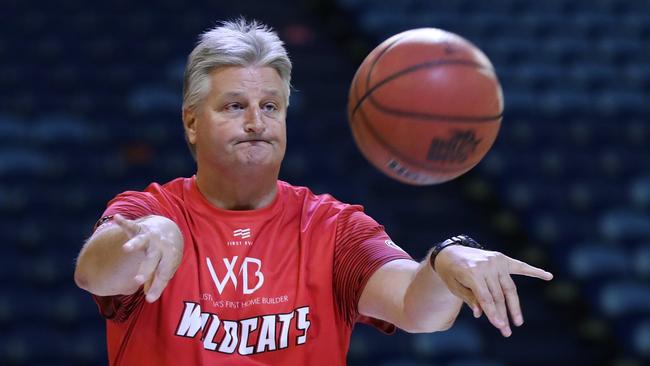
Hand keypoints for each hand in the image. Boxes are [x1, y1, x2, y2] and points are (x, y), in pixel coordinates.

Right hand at [114, 214, 183, 302]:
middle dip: (146, 269)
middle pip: (153, 259)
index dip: (157, 286)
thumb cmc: (166, 255)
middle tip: (138, 280)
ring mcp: (150, 236)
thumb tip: (150, 299)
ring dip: (134, 244)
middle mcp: (160, 245)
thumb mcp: (166, 268)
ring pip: (142, 241)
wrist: (168, 229)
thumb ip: (158, 282)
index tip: (149, 299)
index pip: (163, 273)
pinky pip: (131, 225)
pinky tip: (116, 218)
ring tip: (126, 248)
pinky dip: (124, 221)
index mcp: (169, 256)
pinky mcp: (139, 228)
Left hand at [433, 245, 552, 336]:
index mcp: (472, 272)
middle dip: (503, 314)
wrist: (450, 252)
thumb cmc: (451, 273)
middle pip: (499, 295)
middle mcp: (486, 265)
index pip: (486, 297)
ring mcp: (495, 261)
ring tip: (518, 321)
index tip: (499, 327)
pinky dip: (534, 271)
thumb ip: (469, 299)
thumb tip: (481, 313)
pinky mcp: (501, 258)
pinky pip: (520, 267)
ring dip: (514, 306)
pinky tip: (548, 276)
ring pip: (509, 288)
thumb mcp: (455, 287)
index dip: (493, 313)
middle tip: (507, 332)